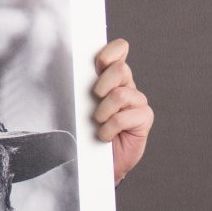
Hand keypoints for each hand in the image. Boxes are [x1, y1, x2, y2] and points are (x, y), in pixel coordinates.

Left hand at [92, 38, 153, 185]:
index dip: (112, 51)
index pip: (119, 50)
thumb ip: (79, 86)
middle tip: (94, 99)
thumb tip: (67, 72)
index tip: (99, 61)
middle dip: (102, 84)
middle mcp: (126, 85)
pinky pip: (124, 117)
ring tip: (98, 122)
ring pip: (120, 94)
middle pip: (120, 69)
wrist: (96, 160)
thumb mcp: (78, 104)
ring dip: (103, 111)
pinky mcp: (144, 118)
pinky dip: (109, 128)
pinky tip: (106, 136)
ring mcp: (137, 102)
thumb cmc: (84, 130)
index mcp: (109, 76)